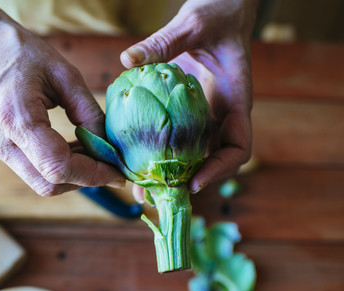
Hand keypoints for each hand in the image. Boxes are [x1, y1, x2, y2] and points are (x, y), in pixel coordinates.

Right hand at [0, 0, 124, 195]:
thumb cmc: (23, 51)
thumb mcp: (66, 75)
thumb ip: (89, 113)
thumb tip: (108, 147)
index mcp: (15, 118)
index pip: (58, 166)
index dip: (93, 175)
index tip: (117, 173)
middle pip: (48, 184)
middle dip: (83, 178)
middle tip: (108, 163)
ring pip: (40, 181)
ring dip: (71, 174)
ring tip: (90, 151)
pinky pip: (31, 169)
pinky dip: (56, 165)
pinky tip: (70, 148)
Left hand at [121, 0, 256, 196]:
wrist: (217, 12)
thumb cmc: (215, 15)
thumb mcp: (193, 24)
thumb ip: (165, 42)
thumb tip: (129, 60)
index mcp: (235, 101)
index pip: (238, 148)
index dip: (220, 169)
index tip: (193, 181)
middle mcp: (221, 115)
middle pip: (211, 161)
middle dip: (187, 182)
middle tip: (158, 196)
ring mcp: (204, 116)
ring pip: (191, 154)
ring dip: (169, 174)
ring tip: (142, 191)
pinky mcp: (187, 112)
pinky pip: (176, 138)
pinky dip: (159, 152)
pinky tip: (134, 160)